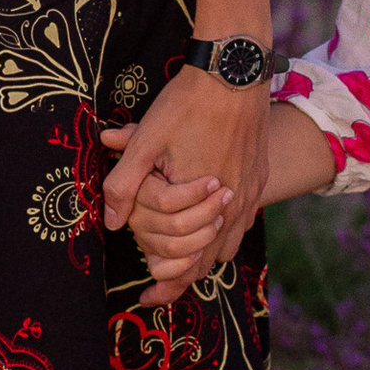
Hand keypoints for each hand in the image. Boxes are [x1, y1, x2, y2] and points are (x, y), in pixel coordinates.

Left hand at [100, 68, 268, 292]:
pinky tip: (209, 220)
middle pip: (208, 261)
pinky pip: (243, 221)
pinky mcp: (259, 177)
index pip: (186, 266)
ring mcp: (251, 194)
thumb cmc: (188, 105)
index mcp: (203, 205)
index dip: (165, 289)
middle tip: (158, 278)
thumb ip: (124, 184)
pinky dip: (225, 231)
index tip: (146, 298)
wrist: (234, 71)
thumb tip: (109, 222)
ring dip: (204, 253)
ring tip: (180, 251)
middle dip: (182, 274)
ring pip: (228, 245)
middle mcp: (232, 207)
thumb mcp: (145, 141)